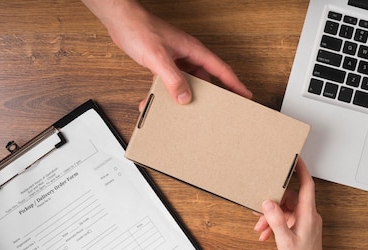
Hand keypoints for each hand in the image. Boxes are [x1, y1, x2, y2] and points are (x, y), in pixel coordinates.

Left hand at [82, 0, 251, 103]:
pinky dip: (167, 92)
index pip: (221, 70)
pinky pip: (172, 82)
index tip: (246, 95)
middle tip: (217, 110)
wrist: (121, 21)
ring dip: (184, 95)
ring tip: (185, 110)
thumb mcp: (159, 57)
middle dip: (210, 95)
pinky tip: (159, 100)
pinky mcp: (164, 64)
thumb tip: (185, 97)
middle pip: (206, 79)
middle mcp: (187, 55)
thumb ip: (173, 79)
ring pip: (188, 82)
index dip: (235, 84)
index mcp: (194, 50)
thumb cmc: (140, 29)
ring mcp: (176, 60)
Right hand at [254, 159, 328, 249]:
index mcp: (308, 214)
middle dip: (273, 202)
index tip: (294, 158)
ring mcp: (305, 223)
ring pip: (286, 211)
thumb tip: (268, 203)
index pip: (306, 185)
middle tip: (259, 206)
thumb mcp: (285, 241)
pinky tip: (266, 235)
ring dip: (271, 217)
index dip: (301, 170)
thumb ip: (276, 220)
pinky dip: (275, 225)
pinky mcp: (301, 231)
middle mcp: (309, 216)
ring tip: (260, 227)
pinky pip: (286, 221)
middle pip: (290, 198)